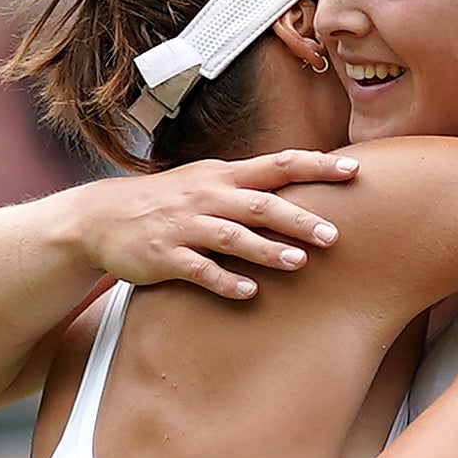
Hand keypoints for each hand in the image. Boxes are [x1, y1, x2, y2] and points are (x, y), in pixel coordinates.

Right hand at [69, 151, 357, 300]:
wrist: (102, 218)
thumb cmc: (168, 203)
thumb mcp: (207, 184)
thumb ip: (249, 187)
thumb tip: (301, 189)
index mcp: (224, 176)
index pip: (279, 164)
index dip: (317, 166)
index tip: (355, 171)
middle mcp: (208, 196)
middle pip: (261, 203)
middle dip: (299, 218)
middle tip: (334, 235)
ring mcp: (185, 226)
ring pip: (232, 236)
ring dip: (267, 250)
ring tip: (299, 263)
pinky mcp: (165, 255)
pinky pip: (199, 269)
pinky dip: (224, 280)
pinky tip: (249, 293)